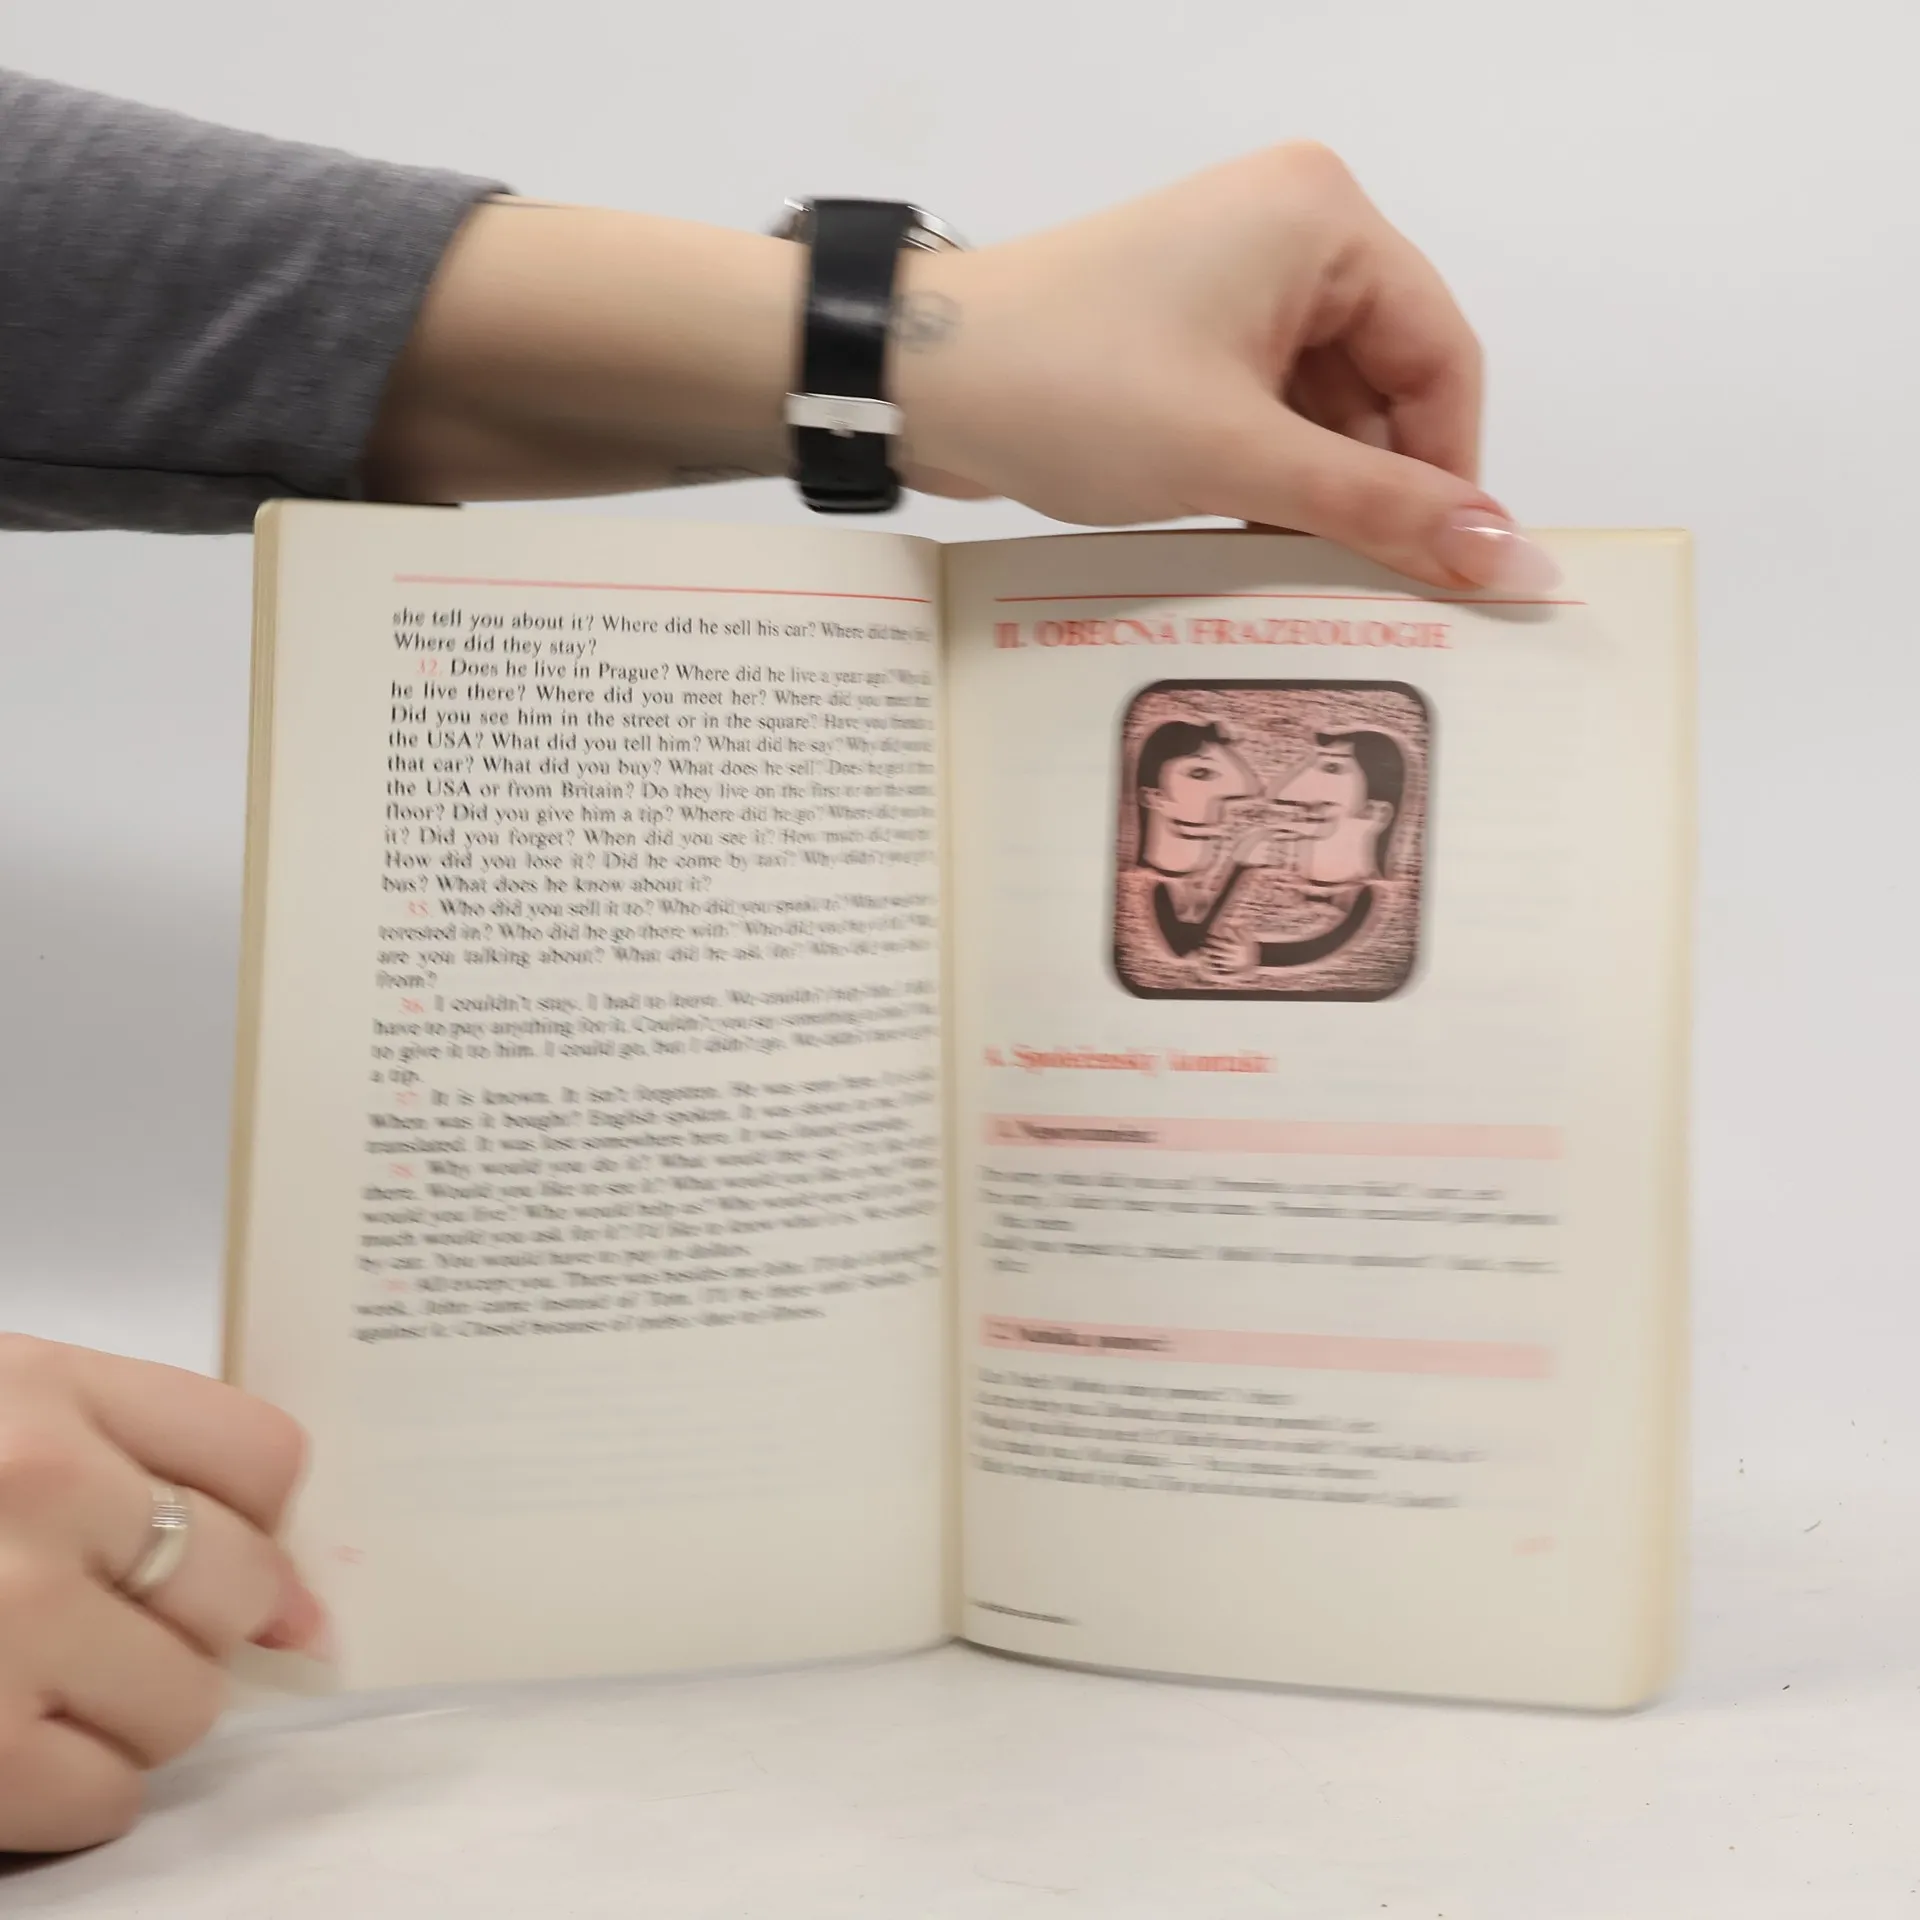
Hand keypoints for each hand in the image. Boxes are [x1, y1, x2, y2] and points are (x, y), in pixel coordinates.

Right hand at [0, 1336, 321, 1853]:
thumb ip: (138, 1468)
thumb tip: (298, 1610)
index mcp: (47, 1391)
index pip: (263, 1456)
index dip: (258, 1517)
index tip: (224, 1550)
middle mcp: (39, 1492)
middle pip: (242, 1584)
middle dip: (200, 1625)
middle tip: (119, 1628)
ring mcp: (2, 1621)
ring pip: (186, 1703)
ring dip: (137, 1715)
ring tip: (53, 1688)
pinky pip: (102, 1799)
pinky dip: (76, 1796)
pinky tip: (15, 1751)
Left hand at [368, 148, 1552, 594]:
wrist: (916, 382)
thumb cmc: (1068, 385)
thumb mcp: (1240, 454)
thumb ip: (1380, 509)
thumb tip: (1511, 557)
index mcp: (1323, 219)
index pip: (1442, 358)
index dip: (1452, 471)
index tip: (1450, 567)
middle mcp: (1291, 232)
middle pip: (1387, 384)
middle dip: (1378, 486)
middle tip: (1373, 588)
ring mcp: (1234, 282)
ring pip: (1326, 408)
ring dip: (1319, 492)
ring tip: (1300, 569)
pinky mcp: (1189, 332)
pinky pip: (1268, 411)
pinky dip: (1271, 476)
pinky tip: (1255, 539)